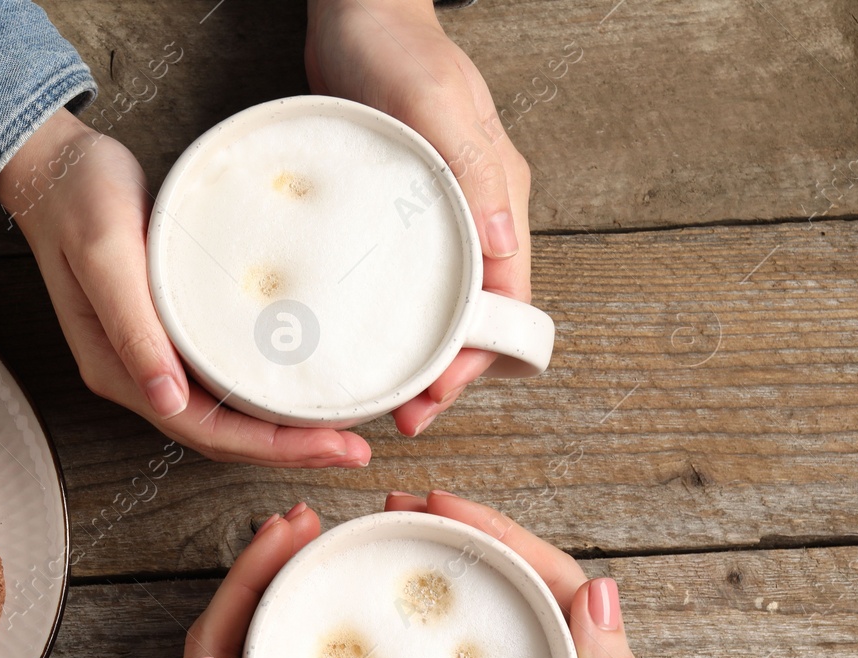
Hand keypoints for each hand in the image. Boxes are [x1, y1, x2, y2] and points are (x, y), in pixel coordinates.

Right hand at [0, 109, 370, 468]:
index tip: (332, 444)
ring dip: (282, 430)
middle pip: (222, 435)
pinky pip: (223, 380)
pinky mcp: (169, 332)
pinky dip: (265, 393)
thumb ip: (132, 326)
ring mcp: (153, 356)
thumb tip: (166, 398)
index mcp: (119, 369)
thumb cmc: (79, 199)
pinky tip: (300, 385)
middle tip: (355, 447)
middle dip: (289, 449)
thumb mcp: (106, 253)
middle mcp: (138, 374)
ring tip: (340, 428)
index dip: (272, 447)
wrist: (56, 166)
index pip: (206, 430)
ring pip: (226, 415)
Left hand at [155, 502, 353, 657]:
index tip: (289, 532)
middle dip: (261, 575)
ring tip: (315, 557)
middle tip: (307, 526)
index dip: (249, 579)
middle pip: (224, 637)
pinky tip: (322, 625)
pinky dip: (290, 641)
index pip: (212, 641)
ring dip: (275, 602)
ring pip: (245, 656)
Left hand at [307, 0, 532, 436]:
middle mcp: (477, 218)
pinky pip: (402, 282)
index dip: (477, 358)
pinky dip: (387, 320)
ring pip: (438, 308)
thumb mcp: (433, 104)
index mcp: (500, 202)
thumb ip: (472, 172)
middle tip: (402, 417)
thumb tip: (503, 252)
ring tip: (378, 397)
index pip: (506, 301)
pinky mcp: (394, 215)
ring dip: (415, 356)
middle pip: (475, 318)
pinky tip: (352, 340)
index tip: (435, 397)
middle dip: (446, 375)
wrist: (356, 10)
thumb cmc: (397, 48)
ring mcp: (436, 218)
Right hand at [385, 491, 657, 657]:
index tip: (437, 503)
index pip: (538, 567)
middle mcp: (562, 656)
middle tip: (395, 511)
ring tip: (389, 545)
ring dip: (439, 571)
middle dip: (452, 535)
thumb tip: (601, 589)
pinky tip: (396, 620)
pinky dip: (431, 624)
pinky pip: (463, 651)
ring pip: (483, 609)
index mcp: (592, 651)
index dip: (488, 528)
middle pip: (506, 577)